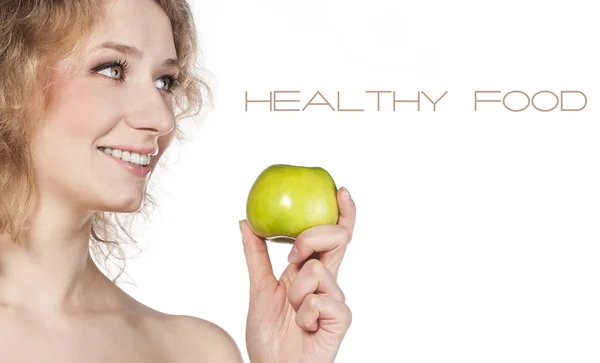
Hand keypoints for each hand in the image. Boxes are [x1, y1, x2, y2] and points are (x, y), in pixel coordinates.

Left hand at [240, 187, 355, 362]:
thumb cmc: (269, 333)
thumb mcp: (258, 288)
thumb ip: (255, 255)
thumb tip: (245, 221)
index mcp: (311, 271)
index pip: (333, 237)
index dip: (342, 213)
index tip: (340, 191)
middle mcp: (328, 281)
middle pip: (337, 240)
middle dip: (312, 238)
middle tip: (291, 257)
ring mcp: (336, 299)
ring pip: (318, 271)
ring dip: (296, 293)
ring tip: (293, 314)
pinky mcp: (341, 319)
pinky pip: (320, 299)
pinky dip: (304, 313)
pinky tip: (304, 328)